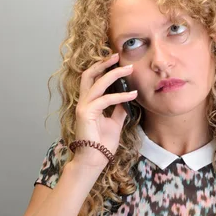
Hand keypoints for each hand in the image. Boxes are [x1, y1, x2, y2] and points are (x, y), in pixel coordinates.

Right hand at [72, 53, 137, 167]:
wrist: (94, 159)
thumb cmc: (102, 143)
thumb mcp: (114, 122)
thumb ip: (118, 109)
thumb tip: (127, 97)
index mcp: (88, 103)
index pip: (92, 79)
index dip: (102, 68)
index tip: (117, 61)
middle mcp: (83, 102)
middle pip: (89, 75)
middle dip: (103, 63)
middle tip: (118, 55)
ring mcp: (83, 107)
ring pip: (97, 83)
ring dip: (114, 74)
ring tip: (129, 69)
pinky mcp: (86, 113)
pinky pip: (105, 100)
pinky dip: (120, 96)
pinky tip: (132, 95)